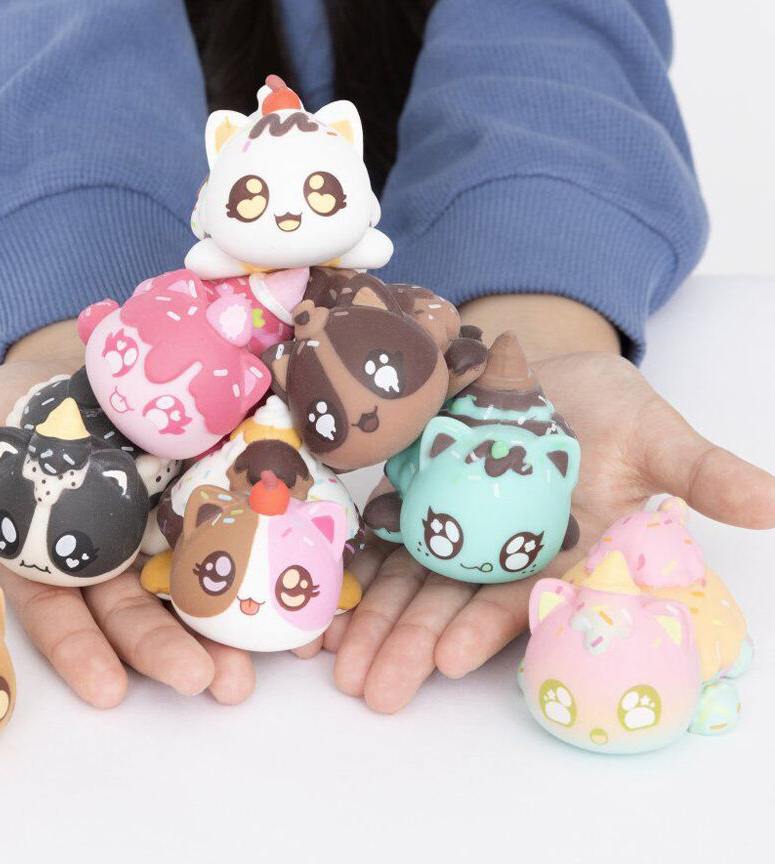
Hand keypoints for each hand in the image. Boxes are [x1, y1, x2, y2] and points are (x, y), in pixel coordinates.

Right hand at [0, 320, 254, 707]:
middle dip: (169, 650)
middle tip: (213, 685)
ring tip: (256, 666)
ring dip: (222, 626)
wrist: (84, 352)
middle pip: (136, 611)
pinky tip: (286, 592)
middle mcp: (108, 551)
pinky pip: (230, 528)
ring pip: (187, 585)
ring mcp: (161, 523)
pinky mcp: (204, 490)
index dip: (81, 652)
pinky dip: (255, 560)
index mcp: (47, 553)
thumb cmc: (19, 403)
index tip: (108, 692)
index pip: (61, 613)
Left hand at [326, 296, 774, 712]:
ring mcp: (462, 526)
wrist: (548, 367)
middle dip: (417, 644)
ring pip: (416, 580)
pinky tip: (326, 607)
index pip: (533, 596)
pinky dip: (358, 571)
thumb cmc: (611, 406)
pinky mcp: (424, 500)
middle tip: (375, 688)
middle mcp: (510, 549)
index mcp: (568, 548)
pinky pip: (386, 541)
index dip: (496, 625)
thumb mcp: (657, 431)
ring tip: (341, 665)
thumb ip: (702, 471)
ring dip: (378, 623)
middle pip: (461, 601)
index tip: (456, 656)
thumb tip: (774, 503)